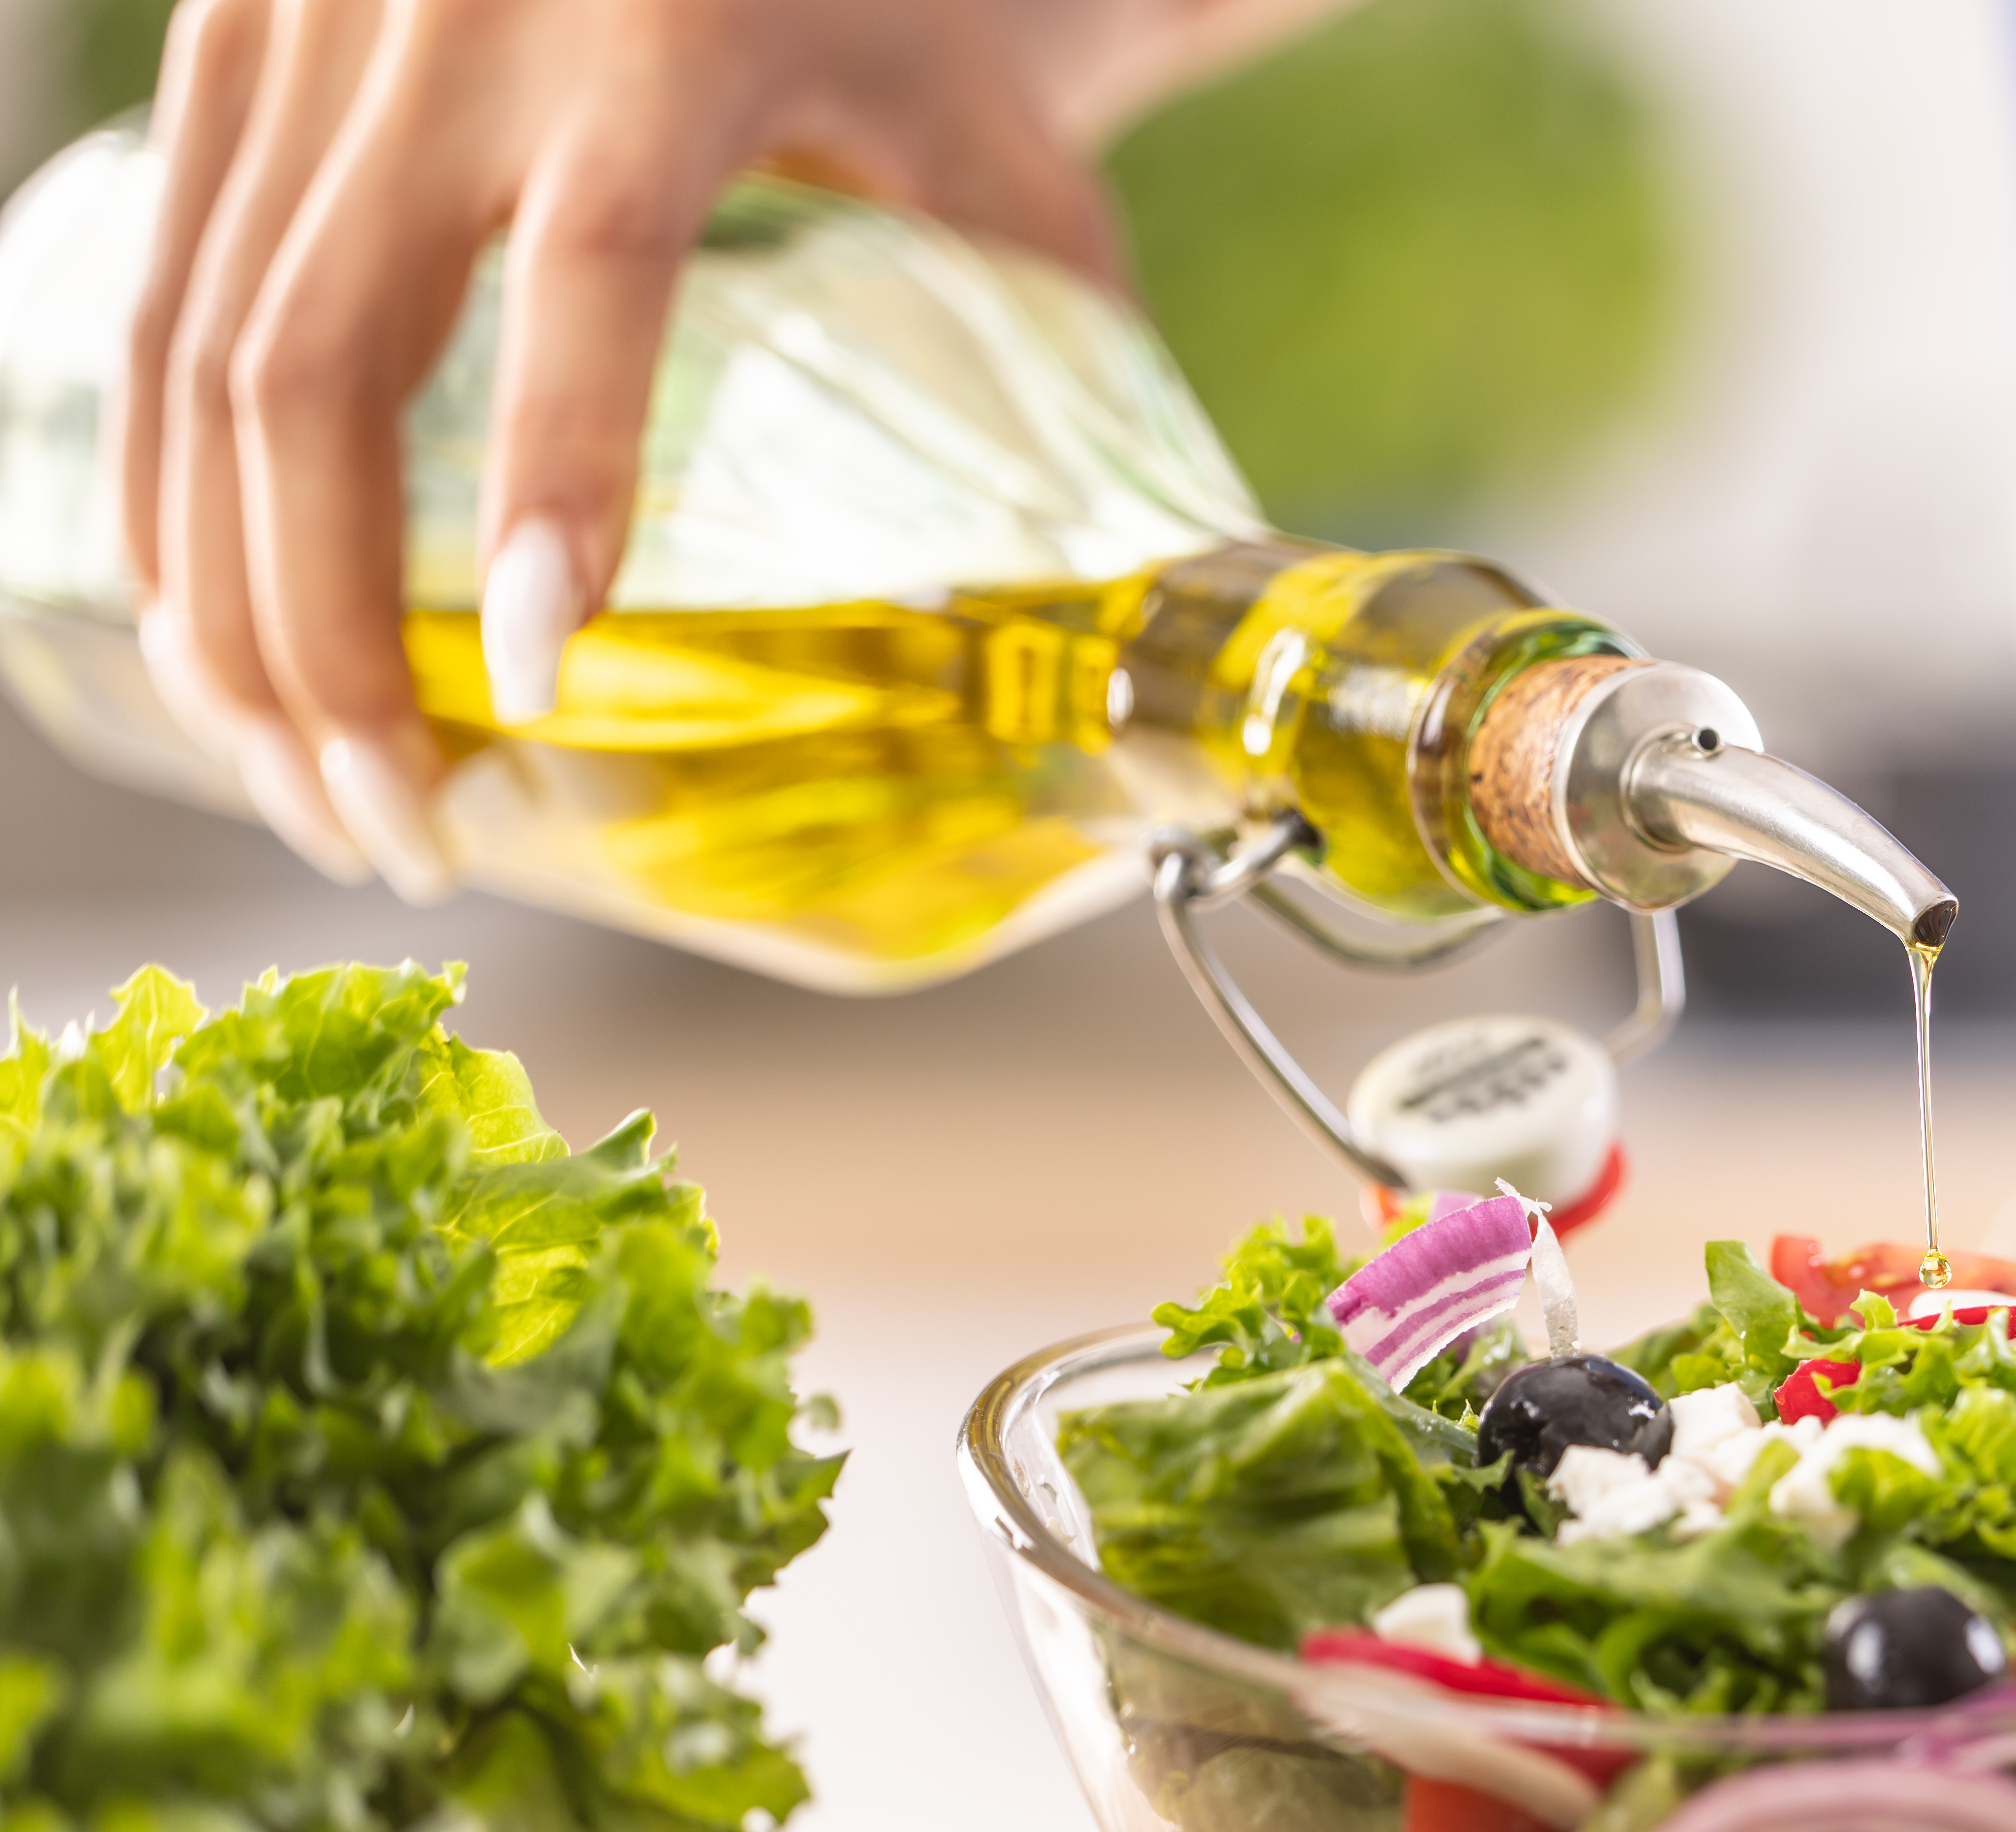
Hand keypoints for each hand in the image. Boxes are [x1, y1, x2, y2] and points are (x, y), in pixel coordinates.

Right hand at [117, 0, 1129, 892]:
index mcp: (668, 28)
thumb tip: (1119, 605)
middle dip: (325, 632)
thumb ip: (1053, 344)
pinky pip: (157, 294)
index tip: (534, 674)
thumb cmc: (914, 12)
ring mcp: (308, 18)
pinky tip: (212, 639)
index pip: (591, 274)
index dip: (551, 482)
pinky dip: (164, 492)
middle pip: (318, 357)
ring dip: (223, 602)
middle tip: (395, 827)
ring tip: (309, 786)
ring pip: (195, 353)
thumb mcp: (1001, 148)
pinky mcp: (228, 35)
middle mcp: (452, 11)